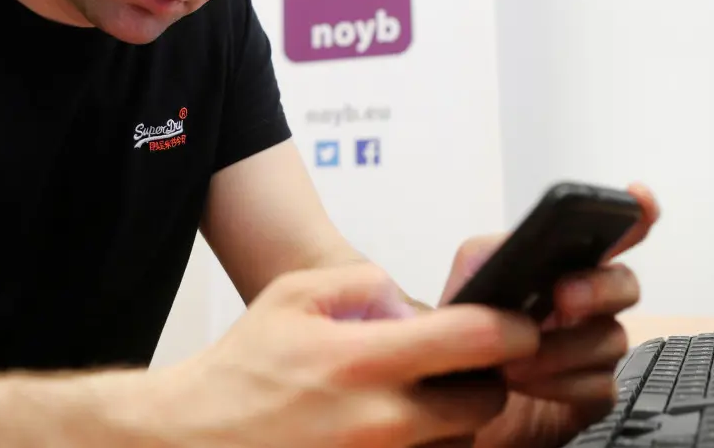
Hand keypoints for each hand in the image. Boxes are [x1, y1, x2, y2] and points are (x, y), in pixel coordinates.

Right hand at [153, 262, 540, 447]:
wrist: (197, 438)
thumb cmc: (244, 370)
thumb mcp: (294, 295)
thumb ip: (362, 282)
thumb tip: (411, 302)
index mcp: (364, 361)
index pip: (476, 340)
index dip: (511, 326)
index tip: (517, 323)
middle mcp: (381, 422)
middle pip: (485, 403)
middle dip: (483, 379)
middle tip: (457, 365)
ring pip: (463, 444)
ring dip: (453, 420)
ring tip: (409, 400)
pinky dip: (425, 446)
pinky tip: (391, 428)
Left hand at [440, 183, 661, 447]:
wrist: (455, 396)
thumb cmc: (467, 336)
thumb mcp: (464, 286)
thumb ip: (484, 257)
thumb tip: (511, 248)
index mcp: (563, 267)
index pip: (612, 235)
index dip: (635, 214)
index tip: (638, 198)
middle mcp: (589, 303)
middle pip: (625, 284)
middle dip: (599, 287)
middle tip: (563, 296)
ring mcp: (595, 348)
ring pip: (611, 338)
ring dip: (562, 348)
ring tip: (514, 359)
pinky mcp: (593, 393)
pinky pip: (600, 385)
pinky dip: (562, 384)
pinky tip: (528, 383)